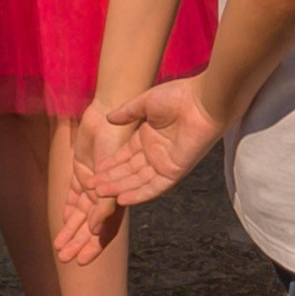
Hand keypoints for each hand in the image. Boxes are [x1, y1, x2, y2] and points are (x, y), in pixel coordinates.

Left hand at [52, 110, 124, 266]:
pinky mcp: (82, 171)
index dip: (96, 246)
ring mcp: (94, 182)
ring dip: (70, 230)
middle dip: (78, 242)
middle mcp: (106, 192)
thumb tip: (95, 229)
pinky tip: (62, 224)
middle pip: (91, 225)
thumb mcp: (113, 173)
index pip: (107, 228)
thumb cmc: (116, 140)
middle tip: (65, 259)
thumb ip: (105, 203)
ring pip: (81, 213)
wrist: (109, 111)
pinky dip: (68, 211)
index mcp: (118, 194)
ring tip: (59, 248)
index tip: (83, 262)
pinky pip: (74, 196)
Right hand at [84, 73, 228, 210]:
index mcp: (148, 137)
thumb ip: (128, 113)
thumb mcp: (146, 103)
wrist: (204, 101)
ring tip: (100, 193)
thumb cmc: (178, 96)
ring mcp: (165, 163)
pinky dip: (140, 194)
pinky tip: (122, 199)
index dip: (109, 165)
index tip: (92, 173)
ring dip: (119, 188)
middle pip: (128, 171)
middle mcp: (155, 152)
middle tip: (91, 187)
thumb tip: (108, 118)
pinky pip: (155, 187)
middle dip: (110, 179)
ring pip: (138, 181)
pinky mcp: (175, 171)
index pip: (124, 156)